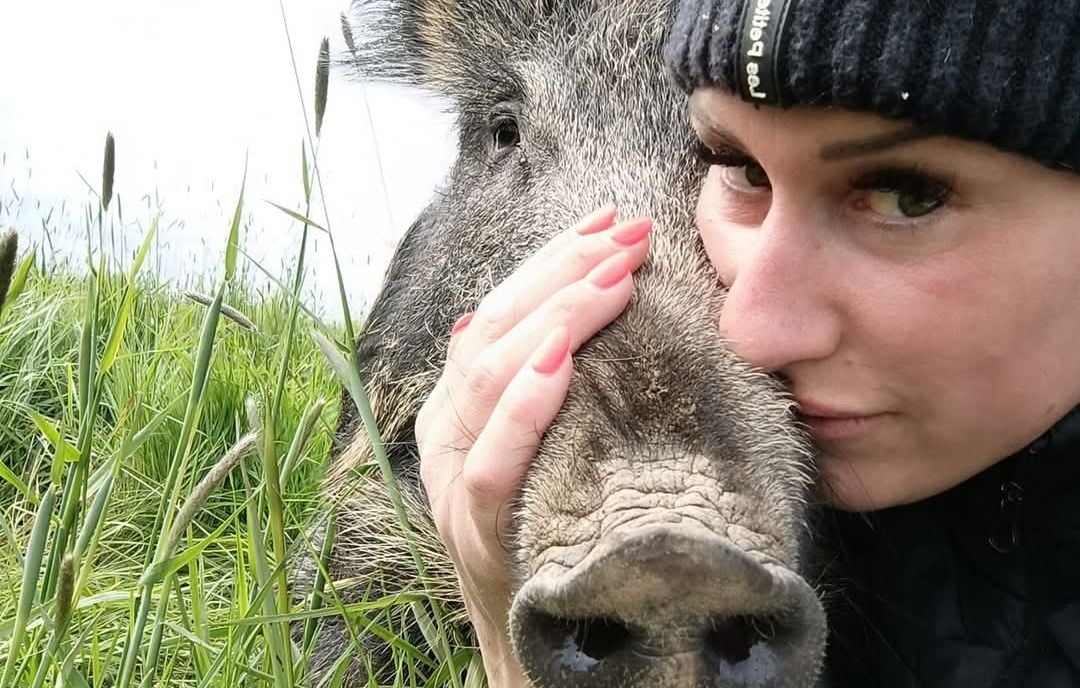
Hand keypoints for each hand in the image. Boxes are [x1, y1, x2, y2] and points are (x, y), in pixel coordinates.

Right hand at [415, 205, 651, 684]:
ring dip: (556, 319)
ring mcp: (450, 483)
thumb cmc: (553, 529)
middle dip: (565, 274)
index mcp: (456, 406)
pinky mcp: (474, 534)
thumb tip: (555, 317)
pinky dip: (524, 408)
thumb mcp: (541, 446)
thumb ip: (534, 387)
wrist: (539, 642)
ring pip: (487, 378)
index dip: (552, 260)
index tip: (610, 221)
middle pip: (493, 329)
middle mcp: (443, 433)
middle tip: (631, 237)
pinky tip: (564, 363)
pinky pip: (491, 463)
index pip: (499, 311)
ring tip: (615, 281)